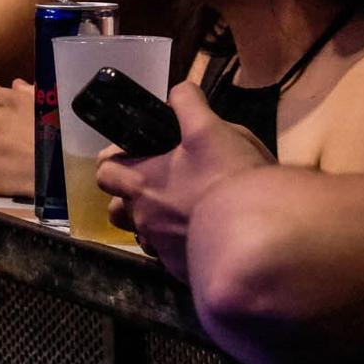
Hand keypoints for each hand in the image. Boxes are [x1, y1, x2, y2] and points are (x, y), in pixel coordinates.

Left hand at [97, 81, 271, 277]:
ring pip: (143, 234)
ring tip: (180, 210)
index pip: (104, 170)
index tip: (135, 153)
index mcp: (141, 183)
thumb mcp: (211, 128)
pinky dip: (178, 245)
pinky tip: (202, 232)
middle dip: (129, 196)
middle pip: (116, 209)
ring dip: (153, 222)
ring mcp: (162, 249)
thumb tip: (177, 92)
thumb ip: (188, 105)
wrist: (260, 237)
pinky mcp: (183, 271)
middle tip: (159, 183)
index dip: (115, 159)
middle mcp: (143, 219)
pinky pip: (170, 256)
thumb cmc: (229, 178)